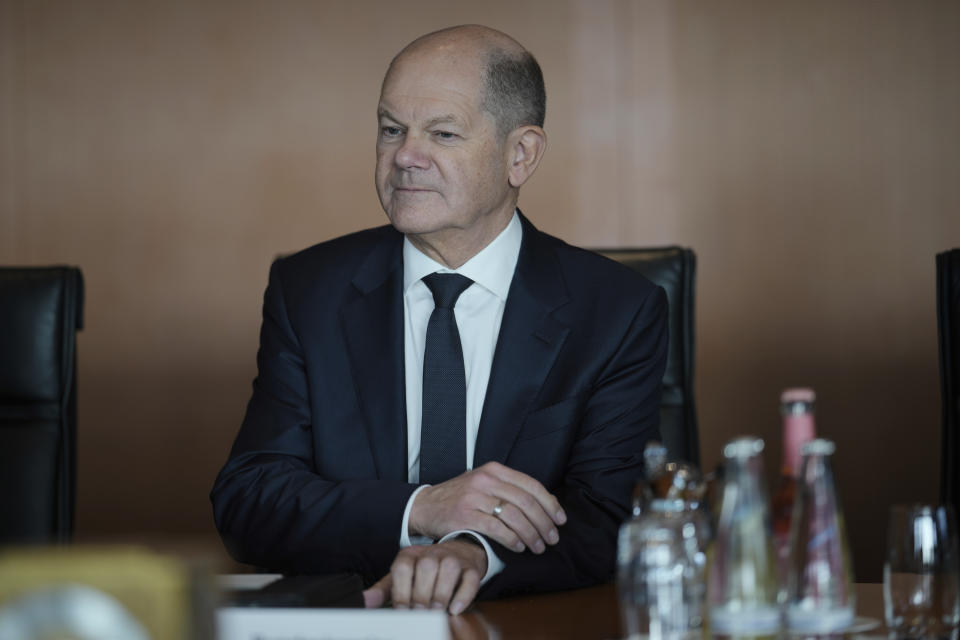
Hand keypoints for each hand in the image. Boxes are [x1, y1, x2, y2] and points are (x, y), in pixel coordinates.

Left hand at [362, 539, 486, 614]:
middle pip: (426, 568)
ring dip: (441, 594)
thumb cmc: (425, 570)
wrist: (459, 552)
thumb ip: (383, 589)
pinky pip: (470, 579)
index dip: (401, 591)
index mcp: (410, 555)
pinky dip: (463, 595)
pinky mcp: (471, 569)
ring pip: (448, 570)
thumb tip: (365, 601)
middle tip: (420, 615)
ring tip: (436, 612)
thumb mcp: (403, 576)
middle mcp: (432, 553)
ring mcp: (453, 559)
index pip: (402, 568)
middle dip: (421, 595)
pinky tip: (455, 609)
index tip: (402, 611)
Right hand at [409, 461, 565, 553]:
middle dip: (544, 523)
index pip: (531, 485)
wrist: (425, 506)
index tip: (560, 520)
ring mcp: (474, 497)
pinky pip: (496, 529)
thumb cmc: (460, 498)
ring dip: (531, 534)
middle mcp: (485, 480)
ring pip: (513, 516)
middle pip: (526, 502)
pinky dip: (512, 540)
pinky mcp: (465, 515)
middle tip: (552, 538)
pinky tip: (519, 547)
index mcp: (494, 470)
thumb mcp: (484, 484)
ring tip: (538, 547)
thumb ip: (509, 490)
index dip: (550, 504)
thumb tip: (545, 505)